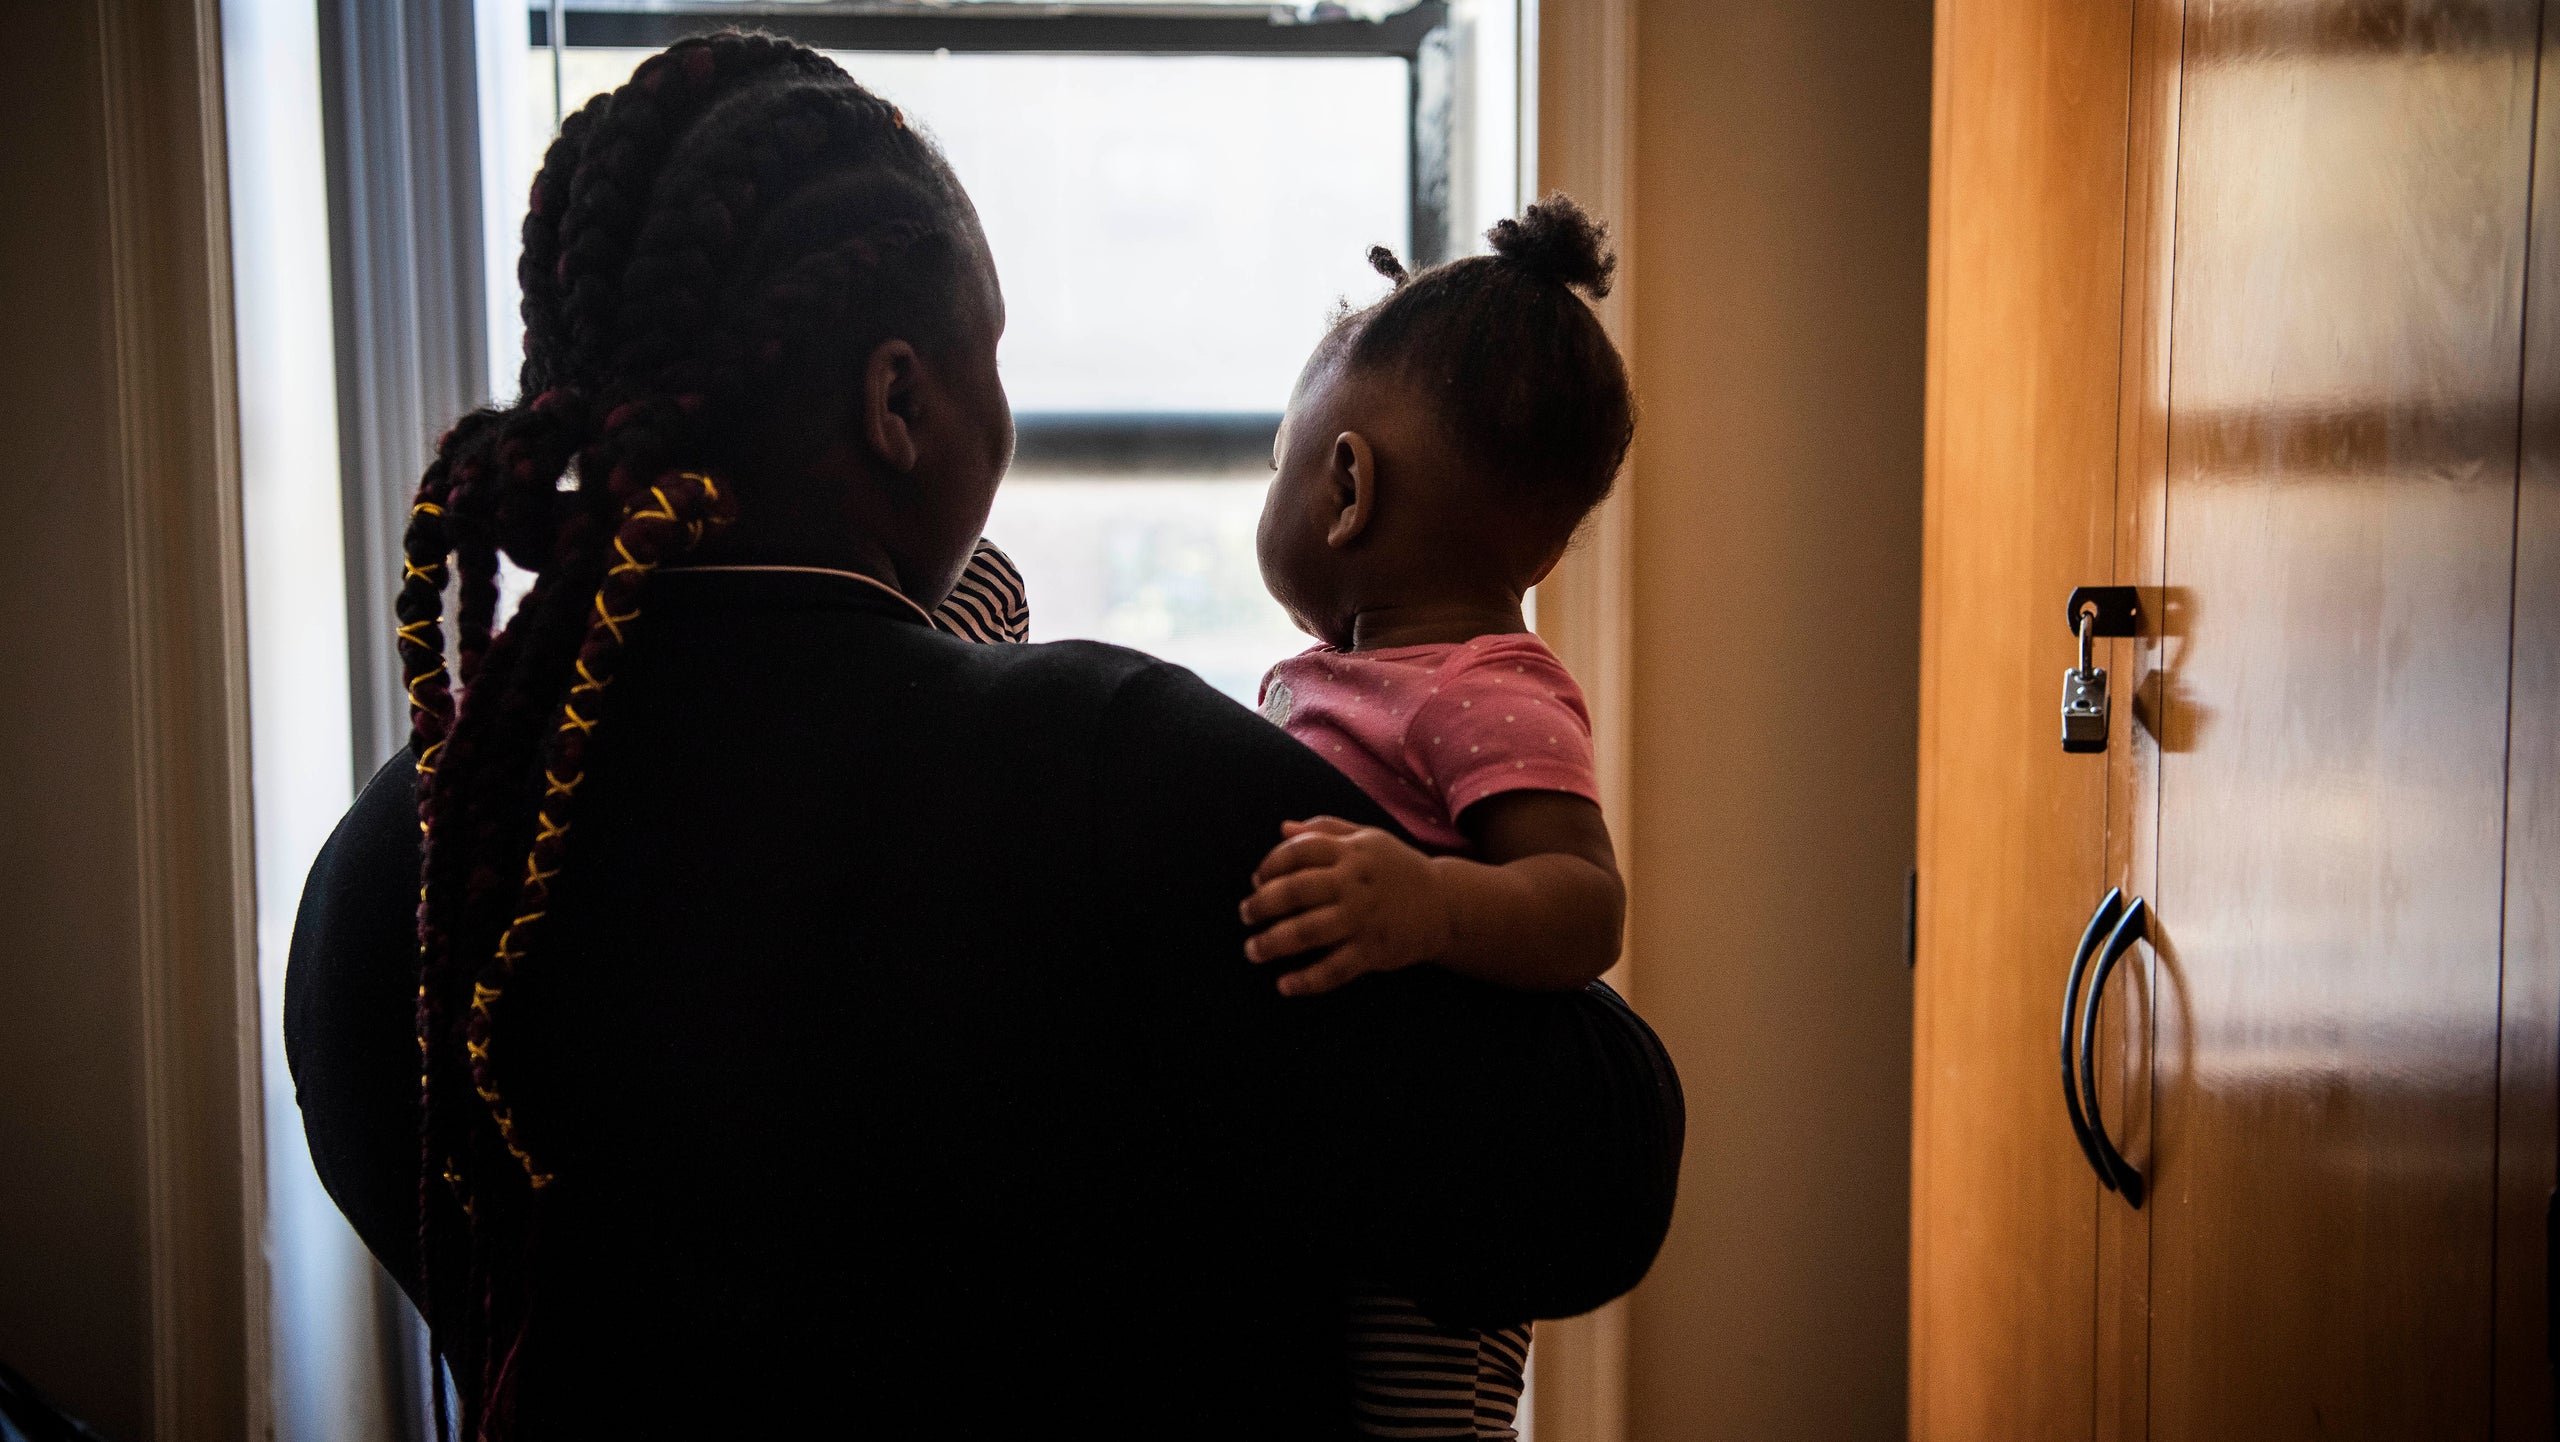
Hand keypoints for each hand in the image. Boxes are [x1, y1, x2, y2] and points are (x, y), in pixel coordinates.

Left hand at [1240, 817, 1455, 996]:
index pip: (1298, 852)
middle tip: (1245, 915)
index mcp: (1351, 852)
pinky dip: (1306, 980)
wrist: (1444, 904)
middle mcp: (1354, 883)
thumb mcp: (1367, 839)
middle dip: (1262, 905)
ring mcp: (1363, 919)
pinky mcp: (1373, 951)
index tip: (1256, 880)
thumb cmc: (1396, 868)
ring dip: (1273, 943)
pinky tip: (1285, 985)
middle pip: (1296, 891)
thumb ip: (1325, 831)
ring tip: (1253, 950)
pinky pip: (1334, 969)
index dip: (1270, 865)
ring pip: (1307, 932)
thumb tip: (1282, 829)